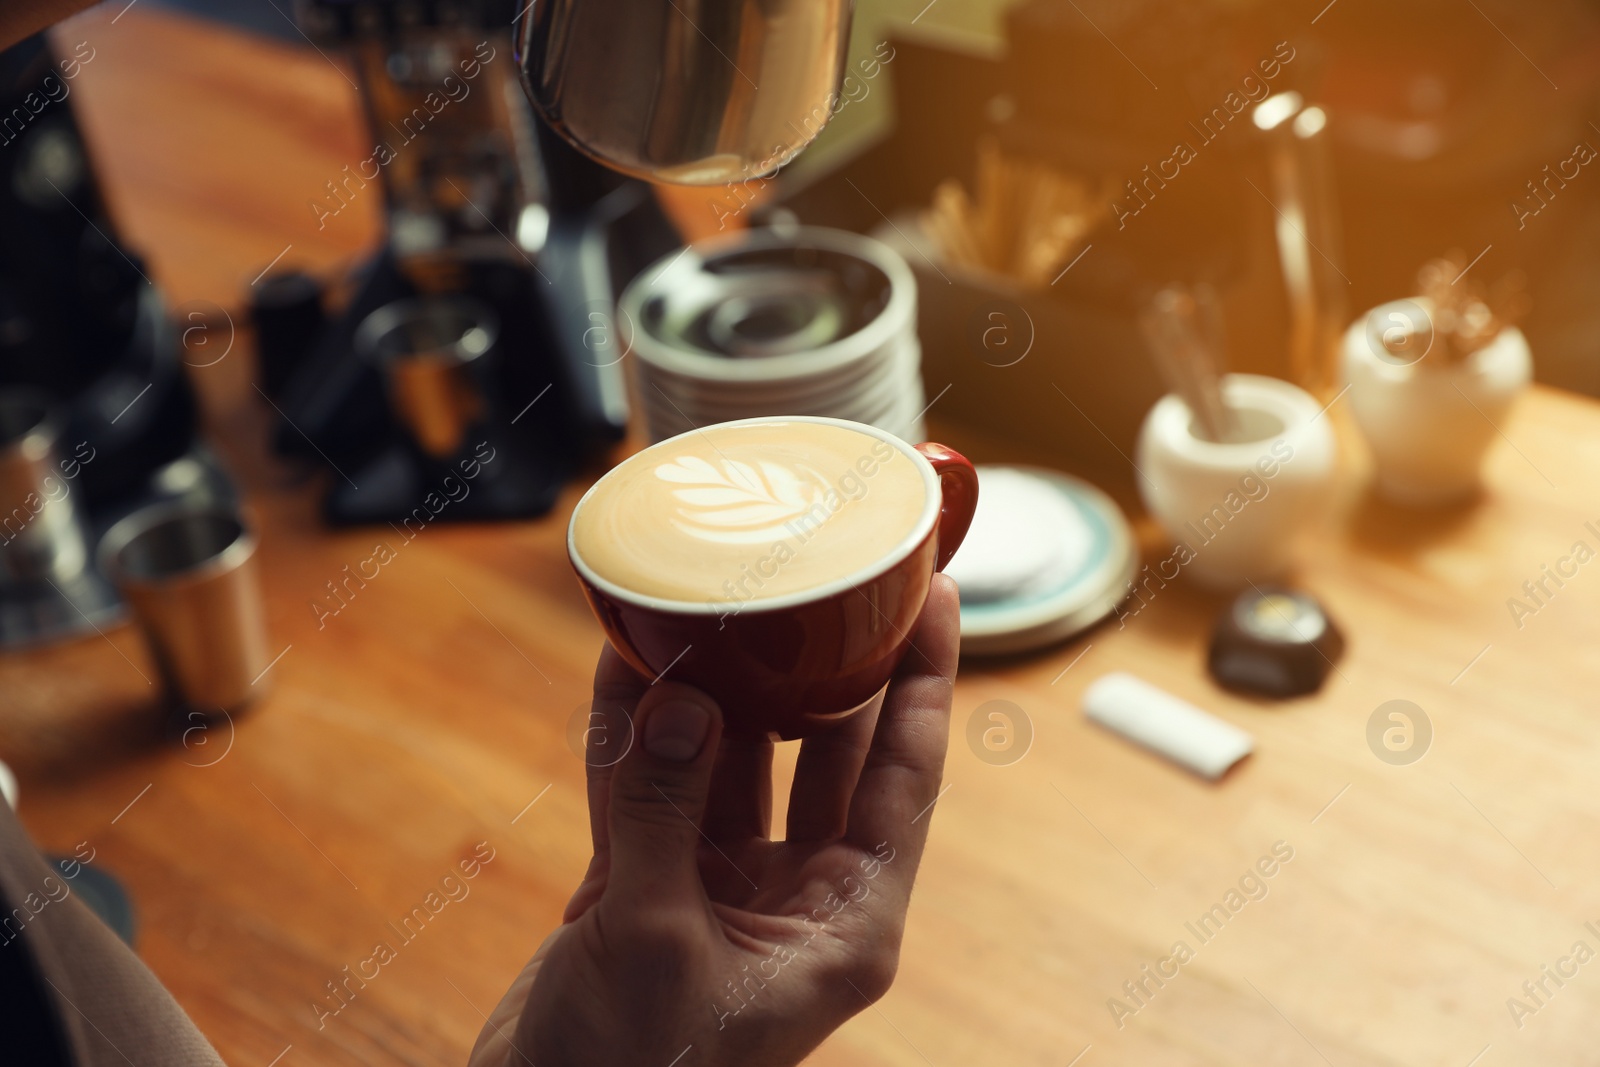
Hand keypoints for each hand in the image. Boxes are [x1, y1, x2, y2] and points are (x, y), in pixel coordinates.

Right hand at [470, 574, 959, 1066]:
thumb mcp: (654, 937)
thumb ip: (665, 807)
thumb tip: (683, 698)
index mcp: (844, 921)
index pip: (904, 777)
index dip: (924, 683)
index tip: (934, 594)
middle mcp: (797, 895)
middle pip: (827, 751)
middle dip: (820, 664)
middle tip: (825, 573)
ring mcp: (724, 886)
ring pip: (732, 758)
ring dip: (712, 688)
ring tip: (711, 598)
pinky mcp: (652, 885)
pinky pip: (654, 786)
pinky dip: (636, 732)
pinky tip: (627, 661)